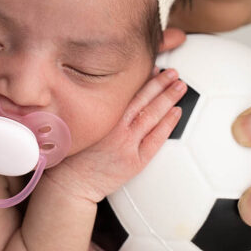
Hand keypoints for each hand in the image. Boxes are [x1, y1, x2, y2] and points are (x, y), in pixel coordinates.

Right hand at [50, 68, 186, 204]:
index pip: (127, 91)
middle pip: (143, 99)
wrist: (70, 183)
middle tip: (173, 73)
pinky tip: (176, 113)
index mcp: (102, 116)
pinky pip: (156, 139)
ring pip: (152, 116)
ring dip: (168, 99)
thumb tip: (110, 94)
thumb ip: (97, 109)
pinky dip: (167, 124)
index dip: (143, 78)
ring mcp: (127, 144)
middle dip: (160, 83)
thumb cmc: (72, 155)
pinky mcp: (135, 161)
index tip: (153, 67)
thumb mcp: (80, 124)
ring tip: (180, 87)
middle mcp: (115, 127)